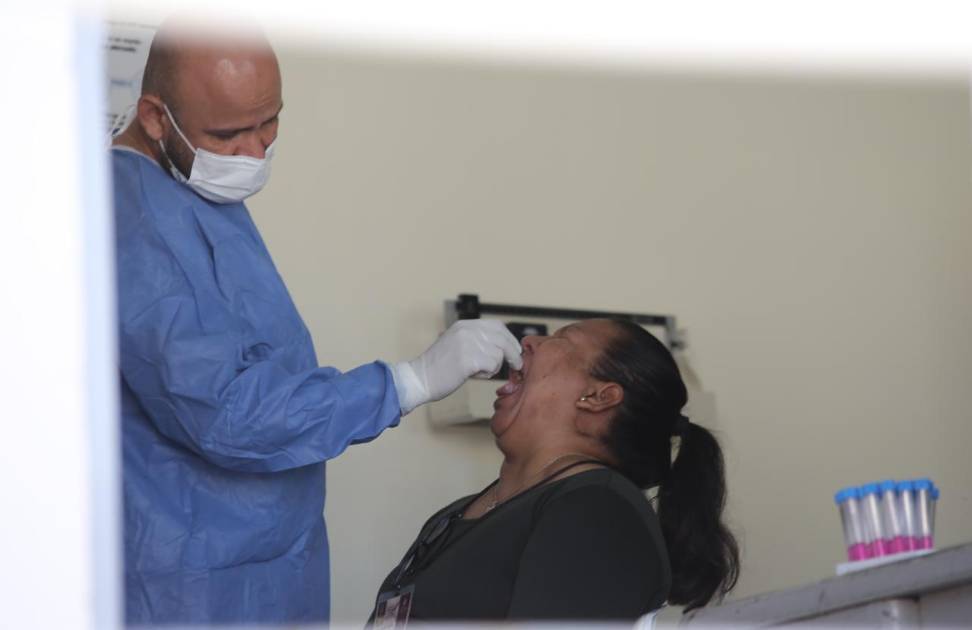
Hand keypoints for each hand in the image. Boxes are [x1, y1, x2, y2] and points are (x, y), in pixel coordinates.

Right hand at [392, 320, 522, 414]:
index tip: (515, 351)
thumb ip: (476, 341)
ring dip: (494, 367)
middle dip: (513, 354)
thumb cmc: (437, 368)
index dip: (509, 339)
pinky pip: (492, 366)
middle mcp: (467, 330)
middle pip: (503, 338)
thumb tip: (502, 346)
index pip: (497, 326)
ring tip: (478, 371)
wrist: (418, 379)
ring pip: (499, 354)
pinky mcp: (468, 359)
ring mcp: (467, 343)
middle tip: (517, 366)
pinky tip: (473, 375)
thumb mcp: (456, 344)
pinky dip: (487, 374)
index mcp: (464, 325)